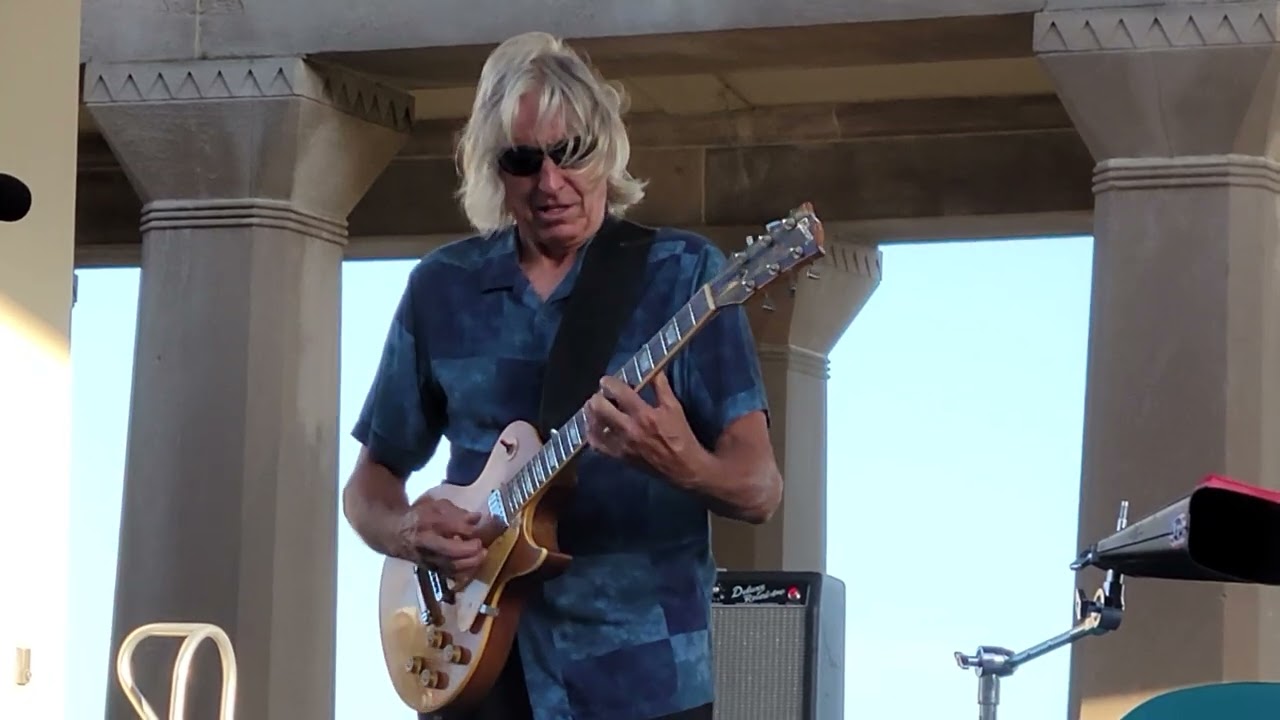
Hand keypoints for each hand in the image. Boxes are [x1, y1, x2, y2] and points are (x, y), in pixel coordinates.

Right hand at [396, 496, 486, 576]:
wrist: (398, 535)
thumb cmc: (421, 518)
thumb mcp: (436, 507)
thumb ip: (457, 513)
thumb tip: (477, 517)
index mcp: (423, 527)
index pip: (444, 529)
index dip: (462, 530)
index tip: (476, 528)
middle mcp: (425, 547)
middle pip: (447, 553)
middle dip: (467, 551)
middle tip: (481, 545)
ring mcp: (428, 561)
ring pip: (450, 567)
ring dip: (469, 563)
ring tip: (483, 555)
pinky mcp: (433, 570)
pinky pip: (451, 574)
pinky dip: (465, 571)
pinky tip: (475, 563)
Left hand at [584, 372, 708, 485]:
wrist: (683, 466)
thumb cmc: (680, 435)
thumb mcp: (674, 407)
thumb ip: (661, 387)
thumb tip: (653, 369)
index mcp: (644, 414)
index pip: (619, 393)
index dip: (608, 383)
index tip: (606, 381)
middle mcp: (629, 429)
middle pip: (600, 408)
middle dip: (597, 397)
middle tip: (601, 395)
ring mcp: (621, 445)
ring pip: (594, 426)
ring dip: (591, 414)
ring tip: (595, 408)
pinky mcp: (619, 457)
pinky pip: (596, 445)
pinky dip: (591, 434)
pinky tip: (595, 427)